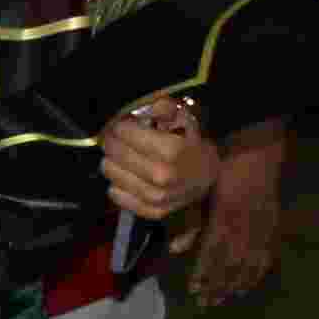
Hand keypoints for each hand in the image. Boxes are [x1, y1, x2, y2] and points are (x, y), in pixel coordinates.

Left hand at [98, 94, 218, 224]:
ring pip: (110, 172)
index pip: (124, 132)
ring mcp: (156, 197)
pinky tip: (126, 174)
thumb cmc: (191, 143)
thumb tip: (140, 107)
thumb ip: (161, 107)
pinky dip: (116, 182)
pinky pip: (115, 194)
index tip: (122, 123)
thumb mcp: (182, 117)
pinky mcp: (151, 211)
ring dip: (112, 160)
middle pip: (115, 151)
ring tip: (122, 155)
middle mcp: (161, 176)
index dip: (120, 125)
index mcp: (170, 150)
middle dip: (112, 140)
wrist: (208, 177)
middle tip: (115, 136)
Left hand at [182, 148, 281, 306]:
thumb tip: (174, 250)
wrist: (257, 153)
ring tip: (224, 299)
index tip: (193, 290)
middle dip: (217, 286)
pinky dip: (257, 273)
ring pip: (247, 266)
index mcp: (223, 220)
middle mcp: (243, 229)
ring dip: (235, 285)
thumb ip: (191, 224)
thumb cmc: (223, 169)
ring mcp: (261, 230)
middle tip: (206, 303)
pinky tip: (248, 285)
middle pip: (229, 266)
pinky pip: (266, 257)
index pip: (211, 256)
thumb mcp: (202, 194)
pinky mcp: (273, 228)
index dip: (202, 275)